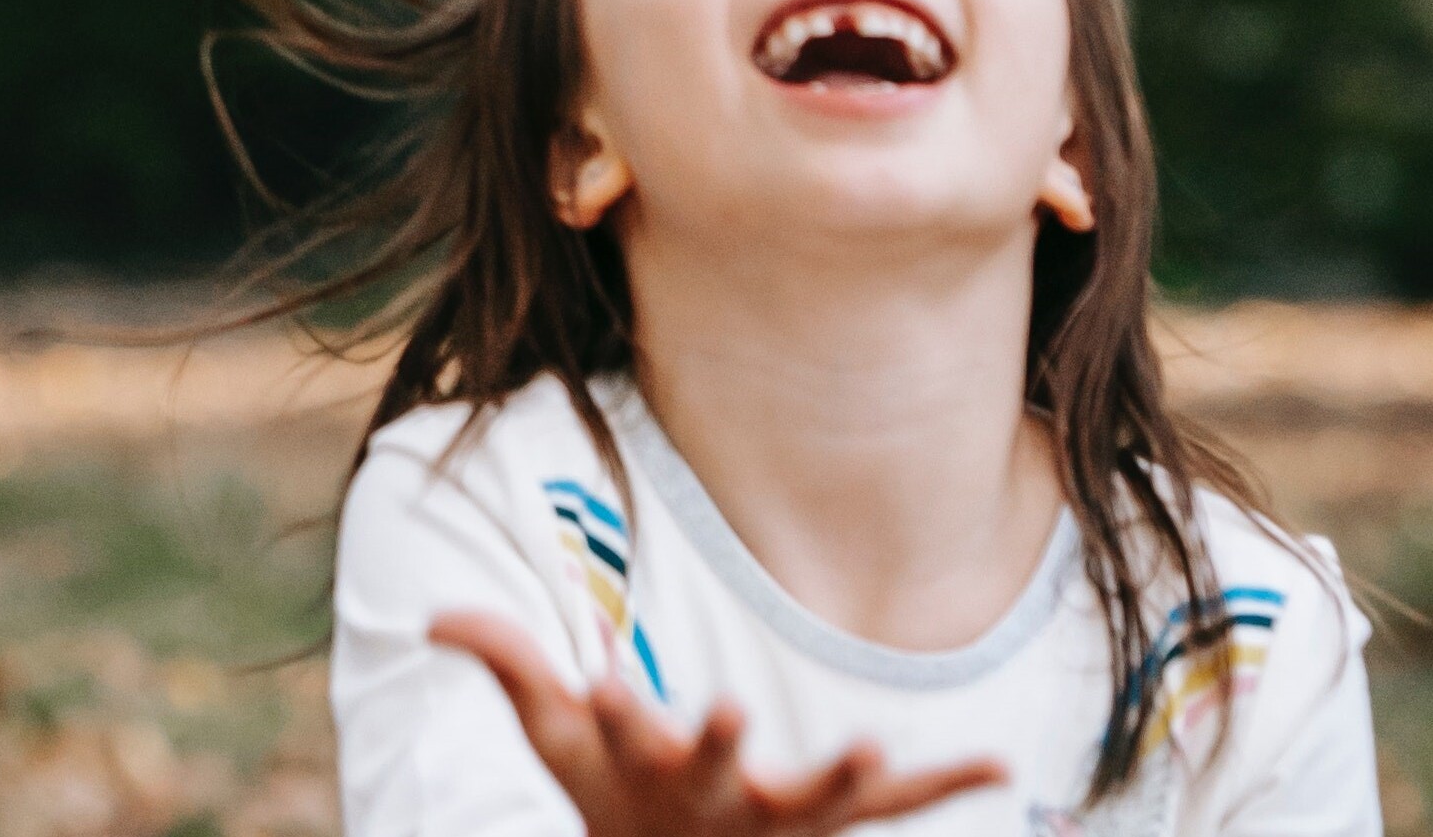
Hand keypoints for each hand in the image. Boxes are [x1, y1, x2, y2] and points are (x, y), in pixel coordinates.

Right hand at [431, 616, 1007, 836]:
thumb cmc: (613, 801)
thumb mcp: (558, 740)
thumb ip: (506, 667)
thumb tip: (431, 617)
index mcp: (653, 771)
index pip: (627, 734)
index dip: (615, 709)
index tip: (604, 676)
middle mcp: (722, 800)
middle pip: (722, 773)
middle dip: (723, 744)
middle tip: (730, 709)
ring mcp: (787, 819)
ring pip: (821, 801)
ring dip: (848, 776)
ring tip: (868, 746)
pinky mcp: (839, 825)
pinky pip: (899, 808)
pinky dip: (947, 783)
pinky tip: (1001, 766)